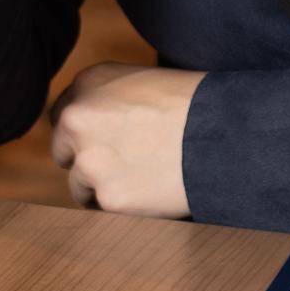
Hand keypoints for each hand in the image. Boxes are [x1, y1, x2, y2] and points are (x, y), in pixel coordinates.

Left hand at [50, 63, 200, 215]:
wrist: (226, 133)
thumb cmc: (195, 105)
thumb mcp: (142, 82)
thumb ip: (107, 98)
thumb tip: (86, 127)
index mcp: (89, 83)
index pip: (62, 116)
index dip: (86, 133)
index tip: (106, 141)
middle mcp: (78, 118)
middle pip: (63, 151)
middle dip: (88, 159)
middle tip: (126, 162)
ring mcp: (90, 160)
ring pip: (80, 184)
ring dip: (104, 185)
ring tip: (144, 175)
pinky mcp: (109, 197)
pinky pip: (103, 209)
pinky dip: (124, 205)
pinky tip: (150, 190)